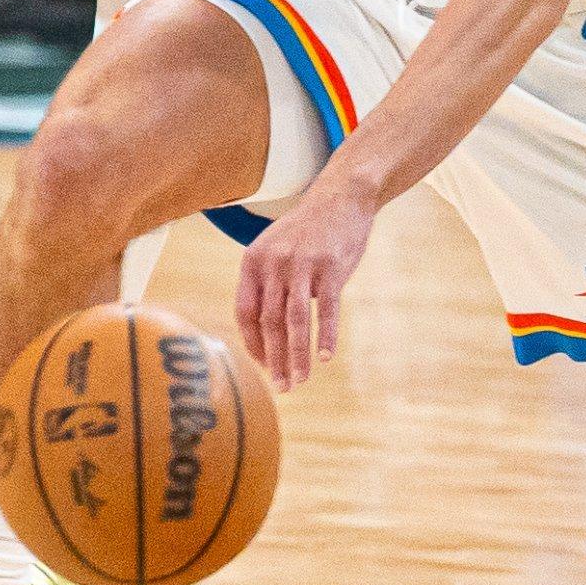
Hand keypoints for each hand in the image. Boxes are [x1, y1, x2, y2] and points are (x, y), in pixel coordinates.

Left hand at [234, 170, 371, 390]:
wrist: (340, 197)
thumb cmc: (306, 232)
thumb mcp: (274, 250)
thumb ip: (266, 284)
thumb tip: (265, 332)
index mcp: (253, 261)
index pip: (245, 312)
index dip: (252, 343)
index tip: (264, 366)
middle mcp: (273, 264)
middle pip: (269, 321)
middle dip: (274, 359)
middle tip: (281, 387)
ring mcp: (303, 265)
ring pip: (295, 320)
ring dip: (297, 355)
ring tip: (299, 381)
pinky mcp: (332, 268)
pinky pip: (327, 309)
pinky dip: (325, 336)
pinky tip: (324, 358)